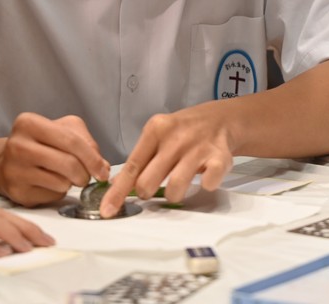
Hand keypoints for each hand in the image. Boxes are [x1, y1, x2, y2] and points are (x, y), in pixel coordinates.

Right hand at [0, 113, 109, 206]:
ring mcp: (14, 171)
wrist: (6, 162)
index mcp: (29, 123)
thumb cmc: (40, 143)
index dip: (93, 158)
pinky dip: (59, 192)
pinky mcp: (17, 192)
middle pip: (68, 164)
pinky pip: (51, 196)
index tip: (103, 171)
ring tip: (66, 176)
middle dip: (85, 174)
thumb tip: (102, 167)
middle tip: (87, 177)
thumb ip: (86, 141)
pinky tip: (51, 183)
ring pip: (61, 183)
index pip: (72, 141)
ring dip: (72, 183)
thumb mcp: (63, 128)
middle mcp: (18, 146)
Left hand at [100, 103, 232, 218]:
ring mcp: (198, 148)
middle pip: (147, 182)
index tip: (107, 210)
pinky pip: (207, 184)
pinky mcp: (220, 158)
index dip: (117, 192)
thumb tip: (116, 184)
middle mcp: (176, 138)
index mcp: (156, 130)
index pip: (131, 167)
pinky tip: (205, 177)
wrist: (221, 118)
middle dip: (146, 192)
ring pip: (174, 188)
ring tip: (177, 186)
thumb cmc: (184, 131)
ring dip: (173, 195)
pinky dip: (204, 186)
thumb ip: (139, 159)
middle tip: (154, 186)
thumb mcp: (158, 136)